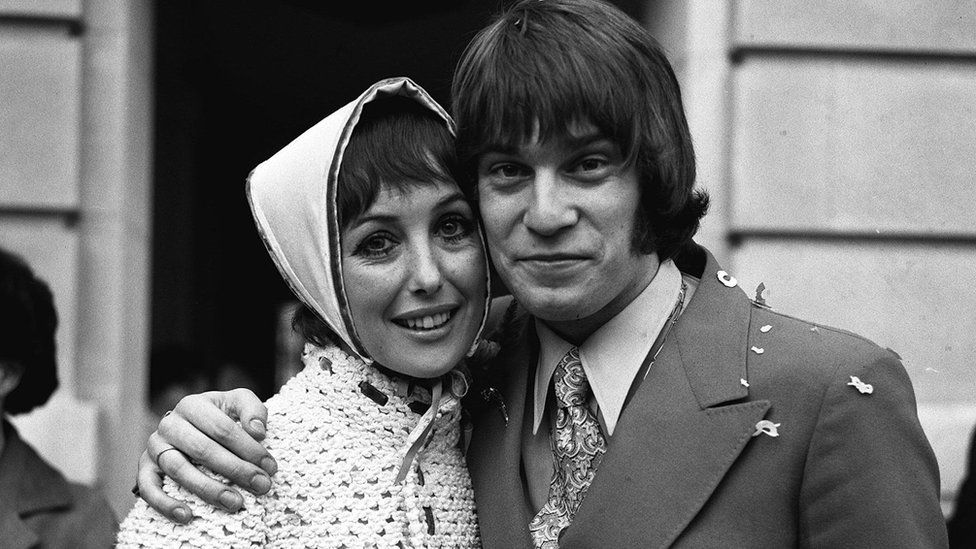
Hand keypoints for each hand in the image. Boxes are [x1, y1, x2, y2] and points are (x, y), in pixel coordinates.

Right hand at [136, 389, 275, 522]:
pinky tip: (187, 515)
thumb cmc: (220, 416)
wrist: (191, 426)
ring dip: (208, 489)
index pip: (222, 428)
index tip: (269, 466)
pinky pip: (148, 488)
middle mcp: (170, 424)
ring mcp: (155, 447)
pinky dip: (165, 503)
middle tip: (261, 485)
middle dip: (236, 469)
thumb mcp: (238, 402)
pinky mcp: (144, 468)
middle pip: (203, 449)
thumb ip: (253, 410)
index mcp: (192, 405)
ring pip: (179, 469)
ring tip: (235, 503)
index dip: (248, 448)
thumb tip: (258, 431)